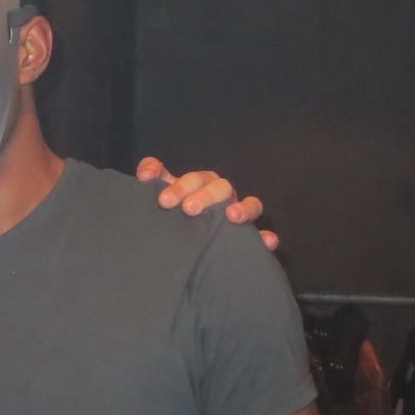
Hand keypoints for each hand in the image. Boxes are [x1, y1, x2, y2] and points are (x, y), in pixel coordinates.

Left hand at [136, 157, 278, 251]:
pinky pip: (263, 235)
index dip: (180, 186)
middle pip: (221, 188)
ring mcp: (238, 214)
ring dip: (244, 208)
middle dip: (206, 196)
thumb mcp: (161, 193)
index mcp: (201, 185)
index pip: (194, 179)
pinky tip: (267, 241)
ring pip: (250, 205)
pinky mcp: (249, 237)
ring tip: (233, 216)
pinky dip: (266, 237)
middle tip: (188, 209)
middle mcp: (222, 196)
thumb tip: (147, 173)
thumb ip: (152, 177)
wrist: (179, 241)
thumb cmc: (174, 210)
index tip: (163, 201)